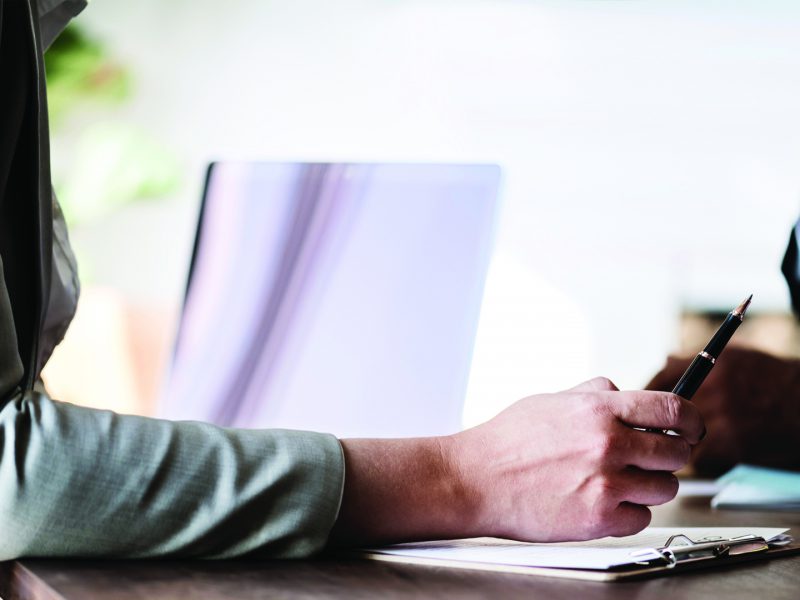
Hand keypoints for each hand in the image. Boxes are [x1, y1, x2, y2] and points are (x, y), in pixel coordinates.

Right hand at [449, 377, 702, 541]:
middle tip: (650, 458)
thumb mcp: (551, 400)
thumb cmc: (507, 441)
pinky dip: (628, 512)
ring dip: (648, 485)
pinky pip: (642, 518)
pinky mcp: (599, 519)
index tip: (692, 427)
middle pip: (678, 452)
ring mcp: (606, 484)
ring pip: (665, 488)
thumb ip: (594, 394)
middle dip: (668, 455)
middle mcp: (608, 444)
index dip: (691, 419)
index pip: (674, 409)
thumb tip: (624, 392)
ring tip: (617, 481)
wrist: (475, 479)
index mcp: (598, 410)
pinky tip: (602, 501)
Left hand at [647, 346, 799, 476]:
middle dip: (657, 427)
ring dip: (680, 446)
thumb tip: (665, 361)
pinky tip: (721, 453)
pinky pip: (702, 460)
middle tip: (656, 435)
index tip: (639, 412)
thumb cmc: (775, 381)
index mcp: (712, 367)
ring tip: (695, 443)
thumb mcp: (738, 358)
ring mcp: (723, 417)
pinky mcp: (733, 445)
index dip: (644, 400)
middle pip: (663, 413)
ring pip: (678, 439)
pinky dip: (707, 461)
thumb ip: (699, 363)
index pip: (658, 381)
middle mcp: (714, 389)